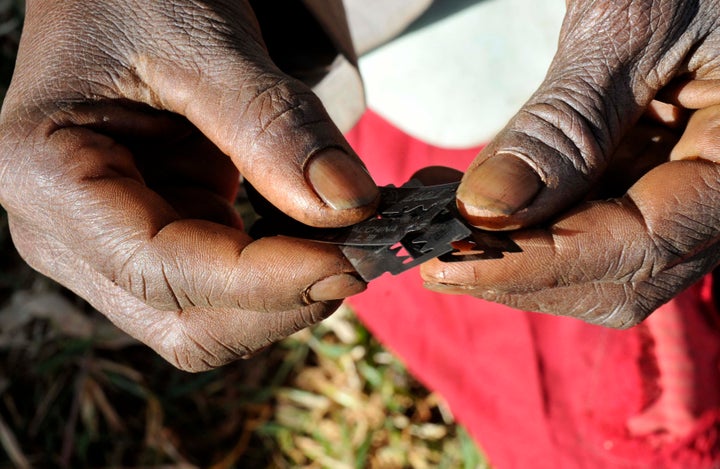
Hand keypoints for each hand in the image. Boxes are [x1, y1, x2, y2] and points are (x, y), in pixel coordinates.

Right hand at [0, 0, 378, 369]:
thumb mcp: (201, 41)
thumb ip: (272, 125)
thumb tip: (348, 204)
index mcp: (47, 178)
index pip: (163, 270)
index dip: (266, 280)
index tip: (349, 261)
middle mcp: (66, 234)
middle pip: (184, 324)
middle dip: (279, 304)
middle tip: (358, 257)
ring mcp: (110, 247)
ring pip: (208, 322)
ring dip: (284, 298)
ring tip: (343, 244)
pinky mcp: (155, 241)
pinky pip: (222, 290)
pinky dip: (278, 278)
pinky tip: (317, 239)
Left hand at [422, 0, 719, 327]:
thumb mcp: (624, 26)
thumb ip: (564, 126)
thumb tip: (487, 211)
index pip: (646, 243)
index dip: (539, 263)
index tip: (446, 263)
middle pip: (623, 271)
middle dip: (518, 270)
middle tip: (428, 253)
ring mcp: (690, 182)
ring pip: (601, 258)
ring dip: (511, 251)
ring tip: (434, 223)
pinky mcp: (653, 170)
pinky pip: (591, 218)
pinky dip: (525, 220)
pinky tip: (466, 201)